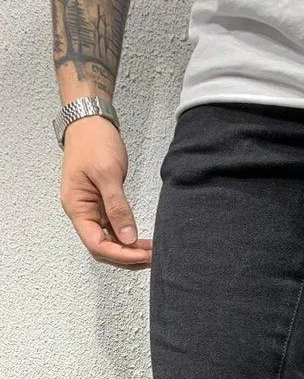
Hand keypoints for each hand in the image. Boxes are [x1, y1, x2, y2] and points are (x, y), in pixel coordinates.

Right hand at [60, 116, 151, 268]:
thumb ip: (117, 207)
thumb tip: (127, 237)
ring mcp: (92, 210)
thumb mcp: (107, 173)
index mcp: (77, 207)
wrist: (90, 121)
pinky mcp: (102, 205)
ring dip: (129, 250)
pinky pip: (114, 229)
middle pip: (102, 248)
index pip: (96, 244)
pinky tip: (143, 240)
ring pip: (109, 241)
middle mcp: (82, 213)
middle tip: (152, 256)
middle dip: (126, 257)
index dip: (120, 255)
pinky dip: (128, 237)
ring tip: (151, 251)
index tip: (143, 256)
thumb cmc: (94, 142)